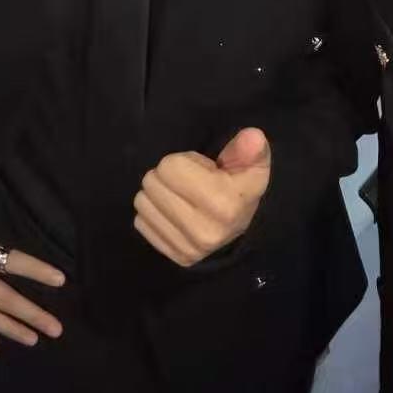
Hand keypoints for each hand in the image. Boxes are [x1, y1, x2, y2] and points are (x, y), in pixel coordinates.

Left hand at [133, 128, 270, 266]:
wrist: (238, 231)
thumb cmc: (241, 189)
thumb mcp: (252, 165)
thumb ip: (251, 148)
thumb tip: (252, 136)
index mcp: (224, 204)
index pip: (170, 167)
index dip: (183, 160)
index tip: (200, 169)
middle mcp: (204, 230)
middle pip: (153, 182)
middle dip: (166, 175)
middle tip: (187, 180)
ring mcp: (187, 247)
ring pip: (142, 202)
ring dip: (157, 193)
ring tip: (178, 195)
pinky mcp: (173, 255)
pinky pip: (140, 222)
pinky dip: (152, 212)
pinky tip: (171, 211)